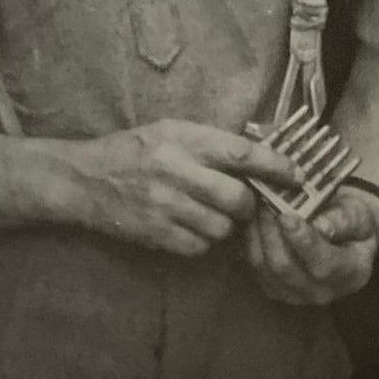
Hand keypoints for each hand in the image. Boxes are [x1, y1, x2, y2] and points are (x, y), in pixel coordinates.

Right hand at [63, 120, 300, 256]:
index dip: (275, 167)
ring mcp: (165, 206)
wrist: (83, 179)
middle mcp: (175, 171)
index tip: (296, 176)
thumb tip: (260, 156)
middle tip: (244, 203)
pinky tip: (190, 227)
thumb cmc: (132, 151)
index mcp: (183, 139)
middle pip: (237, 199)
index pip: (242, 154)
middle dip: (248, 206)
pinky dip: (202, 241)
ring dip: (225, 226)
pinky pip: (199, 246)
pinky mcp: (156, 233)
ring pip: (222, 228)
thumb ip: (211, 143)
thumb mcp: (170, 131)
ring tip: (210, 214)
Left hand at [244, 185, 378, 304]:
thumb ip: (344, 220)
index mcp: (350, 275)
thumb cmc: (353, 224)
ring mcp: (293, 295)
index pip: (323, 265)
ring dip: (257, 233)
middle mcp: (320, 292)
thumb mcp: (360, 216)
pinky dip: (250, 239)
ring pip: (264, 267)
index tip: (287, 216)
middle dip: (271, 232)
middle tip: (264, 200)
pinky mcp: (272, 288)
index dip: (304, 242)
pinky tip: (251, 217)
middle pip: (285, 268)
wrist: (343, 239)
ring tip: (256, 203)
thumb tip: (320, 225)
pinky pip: (253, 265)